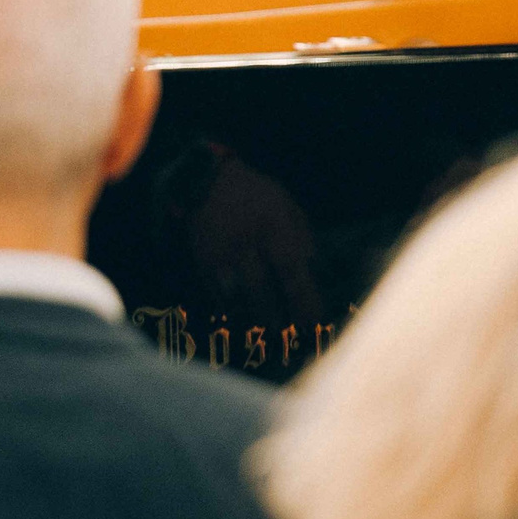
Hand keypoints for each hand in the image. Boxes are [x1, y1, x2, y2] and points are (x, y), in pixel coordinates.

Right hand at [186, 151, 323, 327]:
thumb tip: (313, 267)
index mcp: (272, 229)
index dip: (302, 301)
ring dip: (253, 319)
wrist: (205, 181)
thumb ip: (302, 236)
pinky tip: (241, 321)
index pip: (291, 273)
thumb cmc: (255, 194)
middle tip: (289, 337)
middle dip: (276, 319)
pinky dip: (231, 310)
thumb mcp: (286, 205)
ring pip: (237, 298)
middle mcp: (245, 245)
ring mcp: (220, 256)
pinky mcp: (202, 263)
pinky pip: (218, 294)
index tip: (314, 323)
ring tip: (266, 335)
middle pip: (261, 292)